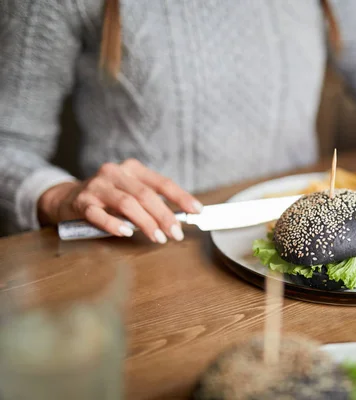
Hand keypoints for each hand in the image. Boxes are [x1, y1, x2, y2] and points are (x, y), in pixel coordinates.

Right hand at [38, 159, 202, 242]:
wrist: (67, 198)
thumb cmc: (108, 198)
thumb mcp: (131, 191)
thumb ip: (151, 201)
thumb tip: (179, 219)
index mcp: (132, 169)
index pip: (162, 183)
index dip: (181, 197)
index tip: (196, 210)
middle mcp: (115, 173)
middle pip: (145, 195)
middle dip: (164, 216)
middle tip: (176, 234)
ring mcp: (97, 187)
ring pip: (126, 204)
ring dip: (145, 223)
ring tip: (158, 238)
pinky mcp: (81, 203)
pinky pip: (99, 215)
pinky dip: (114, 225)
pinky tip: (126, 233)